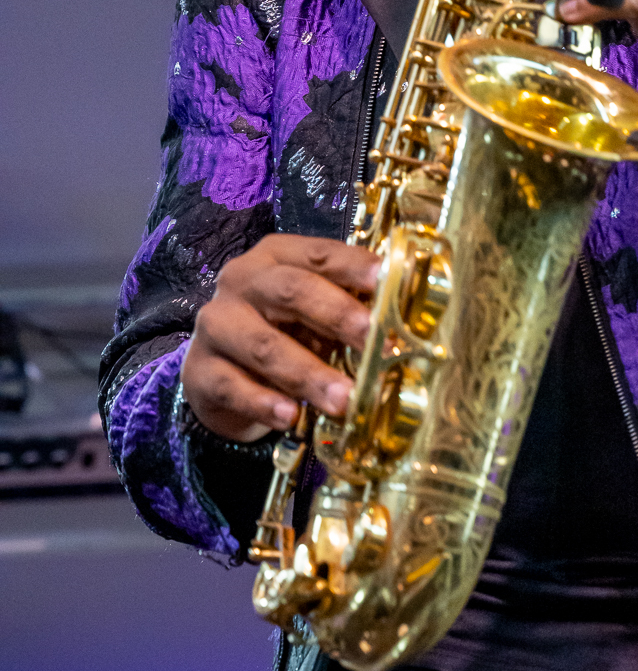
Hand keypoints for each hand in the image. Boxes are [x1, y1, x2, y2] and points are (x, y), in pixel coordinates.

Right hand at [181, 236, 378, 442]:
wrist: (224, 378)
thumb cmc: (285, 336)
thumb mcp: (317, 317)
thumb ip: (351, 311)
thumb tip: (405, 325)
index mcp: (278, 257)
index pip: (320, 254)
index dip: (354, 266)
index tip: (386, 280)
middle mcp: (243, 281)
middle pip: (291, 290)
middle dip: (336, 314)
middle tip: (372, 339)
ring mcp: (217, 324)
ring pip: (264, 344)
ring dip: (308, 374)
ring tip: (343, 399)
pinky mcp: (200, 370)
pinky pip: (232, 386)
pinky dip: (263, 403)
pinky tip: (290, 417)